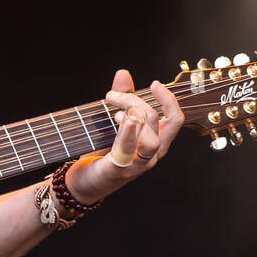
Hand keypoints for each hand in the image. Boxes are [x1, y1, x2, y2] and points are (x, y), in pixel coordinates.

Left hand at [65, 69, 184, 204]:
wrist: (82, 184)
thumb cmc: (100, 154)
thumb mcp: (111, 123)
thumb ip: (121, 99)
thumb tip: (124, 73)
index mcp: (155, 143)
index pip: (175, 119)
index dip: (169, 99)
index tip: (155, 83)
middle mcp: (151, 156)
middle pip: (164, 124)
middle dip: (140, 102)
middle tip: (113, 96)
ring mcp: (137, 166)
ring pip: (152, 140)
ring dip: (135, 118)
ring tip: (113, 113)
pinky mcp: (118, 171)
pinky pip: (129, 152)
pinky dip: (127, 134)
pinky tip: (119, 118)